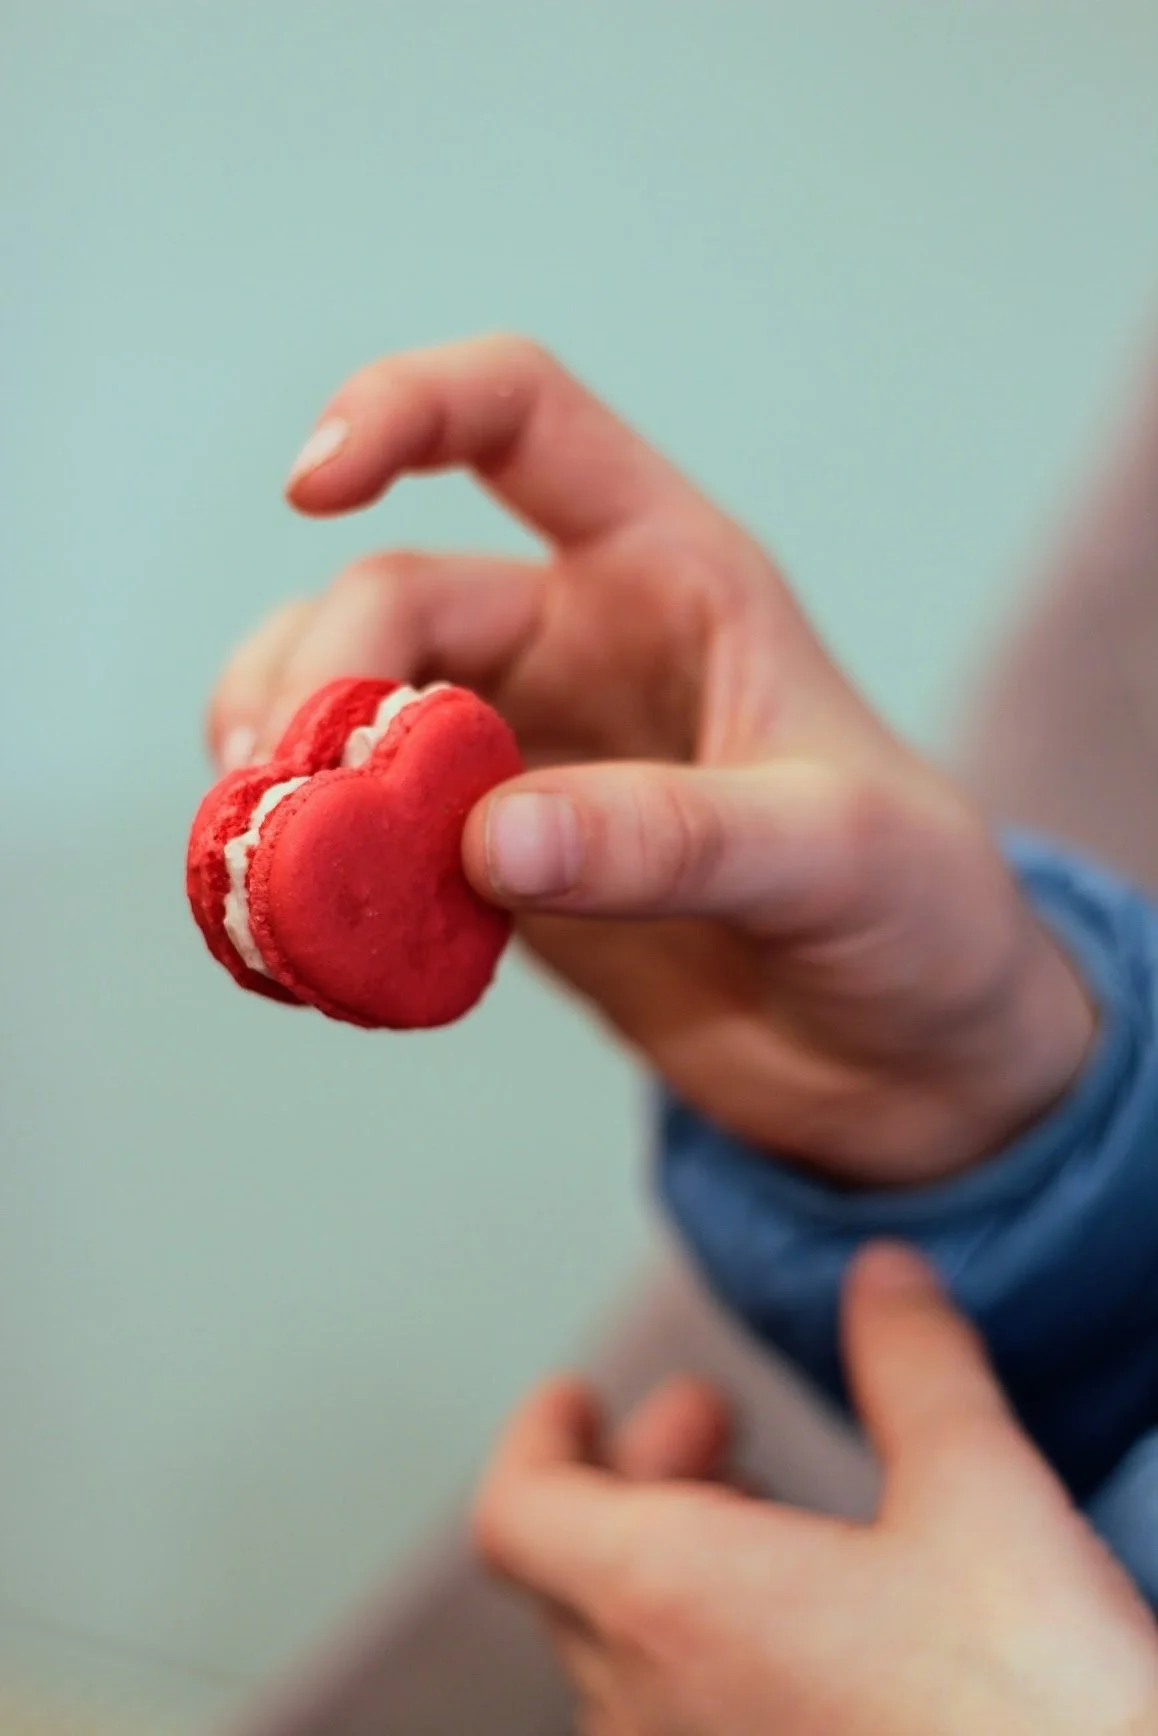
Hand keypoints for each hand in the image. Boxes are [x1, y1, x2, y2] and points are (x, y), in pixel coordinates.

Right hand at [207, 335, 1091, 1180]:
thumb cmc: (912, 915)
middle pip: (395, 597)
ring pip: (345, 702)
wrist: (901, 1057)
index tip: (310, 485)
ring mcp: (522, 750)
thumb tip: (487, 839)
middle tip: (290, 794)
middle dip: (325, 678)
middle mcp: (579, 638)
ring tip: (264, 849)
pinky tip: (305, 917)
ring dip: (284, 758)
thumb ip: (673, 838)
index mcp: (670, 572)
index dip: (403, 408)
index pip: (517, 414)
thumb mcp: (832, 855)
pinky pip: (359, 826)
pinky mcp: (486, 860)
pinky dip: (310, 857)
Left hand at [473, 1245, 1157, 1735]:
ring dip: (669, 1556)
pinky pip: (679, 1717)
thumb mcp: (981, 1495)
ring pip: (625, 1651)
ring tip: (766, 1513)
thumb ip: (914, 1366)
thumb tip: (883, 1278)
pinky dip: (709, 1641)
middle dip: (638, 1468)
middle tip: (711, 1418)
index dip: (536, 1435)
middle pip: (572, 1569)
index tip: (576, 1392)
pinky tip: (812, 1623)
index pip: (517, 1512)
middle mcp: (651, 1708)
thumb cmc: (1026, 1713)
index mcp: (671, 1603)